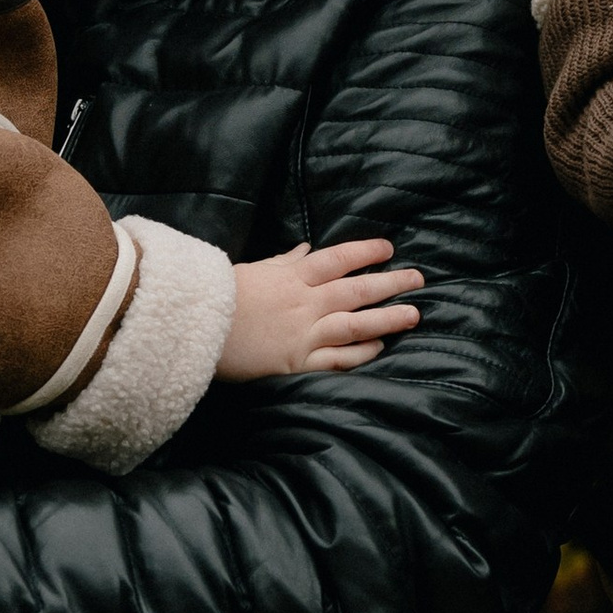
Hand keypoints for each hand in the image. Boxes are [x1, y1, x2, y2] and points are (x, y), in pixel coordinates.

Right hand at [218, 235, 424, 379]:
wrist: (193, 330)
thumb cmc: (218, 297)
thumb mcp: (253, 271)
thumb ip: (283, 262)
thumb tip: (305, 250)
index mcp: (292, 277)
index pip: (338, 259)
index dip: (365, 253)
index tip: (388, 249)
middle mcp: (305, 303)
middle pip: (357, 290)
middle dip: (390, 283)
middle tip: (418, 279)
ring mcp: (303, 334)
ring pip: (355, 324)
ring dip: (388, 319)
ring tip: (414, 314)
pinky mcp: (297, 362)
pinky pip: (337, 359)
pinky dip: (360, 353)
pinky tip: (380, 348)